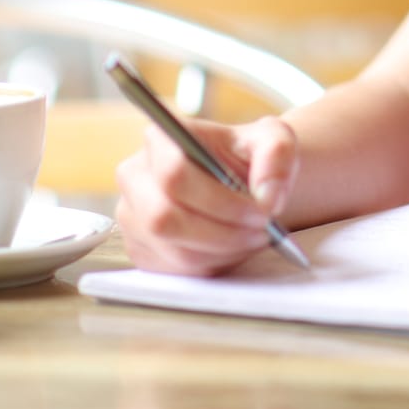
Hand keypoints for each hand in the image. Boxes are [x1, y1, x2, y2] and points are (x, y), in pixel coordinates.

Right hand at [113, 114, 298, 275]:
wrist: (240, 181)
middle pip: (164, 218)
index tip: (261, 211)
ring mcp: (132, 215)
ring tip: (253, 237)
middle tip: (262, 231)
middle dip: (222, 232)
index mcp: (160, 138)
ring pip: (173, 249)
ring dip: (223, 250)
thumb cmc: (249, 157)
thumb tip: (267, 197)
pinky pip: (175, 269)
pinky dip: (212, 264)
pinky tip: (232, 246)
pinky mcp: (141, 248)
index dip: (220, 200)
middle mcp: (135, 176)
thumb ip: (277, 156)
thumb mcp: (273, 140)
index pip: (174, 174)